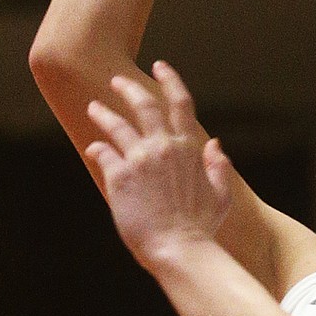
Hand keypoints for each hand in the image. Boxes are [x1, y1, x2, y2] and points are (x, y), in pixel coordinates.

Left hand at [85, 62, 233, 267]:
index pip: (180, 103)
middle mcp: (164, 147)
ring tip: (94, 108)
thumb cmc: (201, 228)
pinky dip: (98, 148)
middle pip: (144, 104)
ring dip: (104, 113)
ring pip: (117, 125)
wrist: (180, 249)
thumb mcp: (221, 196)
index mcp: (189, 148)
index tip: (160, 66)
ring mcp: (140, 159)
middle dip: (128, 88)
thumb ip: (218, 167)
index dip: (170, 80)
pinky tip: (94, 148)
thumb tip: (215, 145)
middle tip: (116, 81)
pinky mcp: (120, 175)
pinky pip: (103, 153)